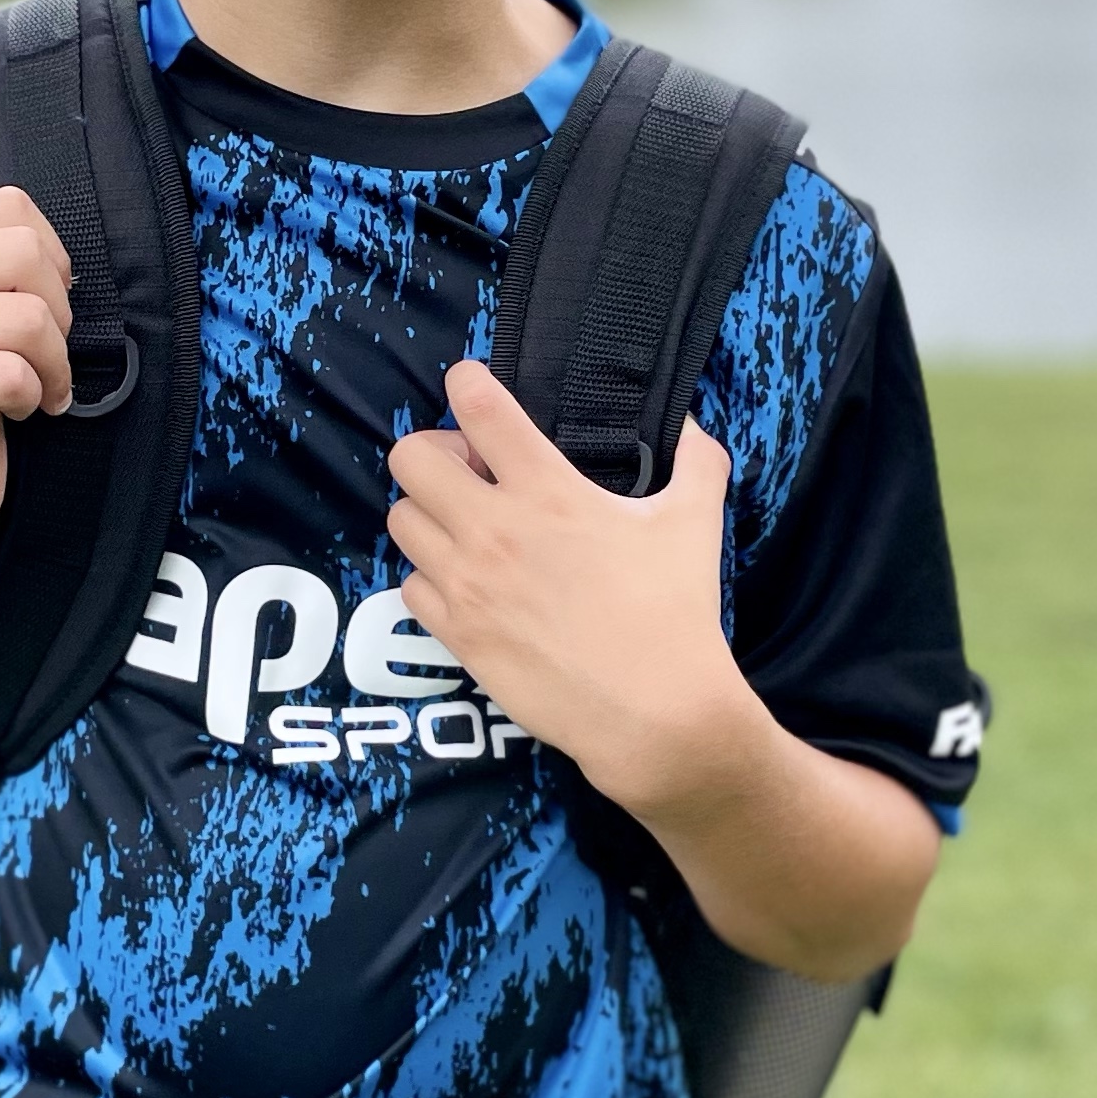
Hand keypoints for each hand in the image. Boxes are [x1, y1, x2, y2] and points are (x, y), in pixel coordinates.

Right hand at [0, 186, 73, 562]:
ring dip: (51, 365)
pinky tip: (15, 413)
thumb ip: (6, 272)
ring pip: (23, 318)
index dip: (53, 263)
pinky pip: (8, 374)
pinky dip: (33, 399)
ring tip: (34, 389)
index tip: (42, 310)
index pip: (11, 209)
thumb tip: (62, 262)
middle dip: (58, 314)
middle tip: (44, 357)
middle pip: (23, 254)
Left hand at [384, 359, 753, 822]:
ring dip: (428, 514)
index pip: (478, 408)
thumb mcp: (695, 522)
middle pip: (409, 459)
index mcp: (547, 490)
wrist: (653, 714)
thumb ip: (696, 462)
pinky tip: (466, 584)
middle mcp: (493, 529)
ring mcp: (466, 583)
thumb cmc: (675, 614)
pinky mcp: (456, 633)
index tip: (471, 386)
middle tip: (469, 472)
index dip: (466, 383)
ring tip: (465, 528)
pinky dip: (430, 577)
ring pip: (400, 520)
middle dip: (434, 453)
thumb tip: (691, 425)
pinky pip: (408, 586)